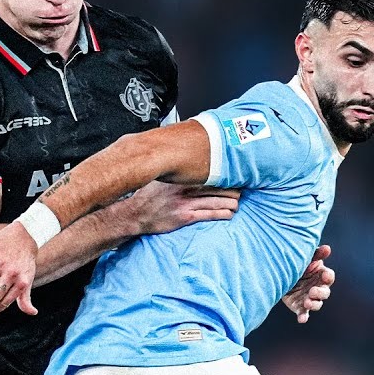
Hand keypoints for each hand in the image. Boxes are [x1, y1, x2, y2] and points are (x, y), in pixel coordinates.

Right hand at [120, 181, 240, 234]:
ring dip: (231, 202)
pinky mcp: (186, 217)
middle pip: (219, 186)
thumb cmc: (146, 196)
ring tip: (236, 203)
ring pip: (218, 200)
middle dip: (233, 189)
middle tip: (240, 190)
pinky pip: (210, 214)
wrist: (133, 214)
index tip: (233, 174)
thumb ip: (172, 170)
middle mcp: (185, 187)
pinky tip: (229, 213)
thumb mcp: (158, 177)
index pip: (210, 172)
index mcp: (180, 176)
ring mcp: (186, 202)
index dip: (225, 174)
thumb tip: (178, 157)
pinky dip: (223, 214)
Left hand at [283, 244, 334, 323]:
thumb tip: (327, 248)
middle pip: (325, 293)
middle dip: (320, 293)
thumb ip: (316, 254)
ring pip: (317, 304)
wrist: (279, 274)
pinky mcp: (300, 307)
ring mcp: (309, 298)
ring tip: (307, 302)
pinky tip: (302, 319)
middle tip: (312, 291)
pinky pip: (304, 313)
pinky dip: (304, 317)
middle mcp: (317, 288)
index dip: (327, 277)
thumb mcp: (305, 258)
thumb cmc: (297, 263)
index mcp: (320, 275)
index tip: (323, 275)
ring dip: (313, 304)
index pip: (329, 277)